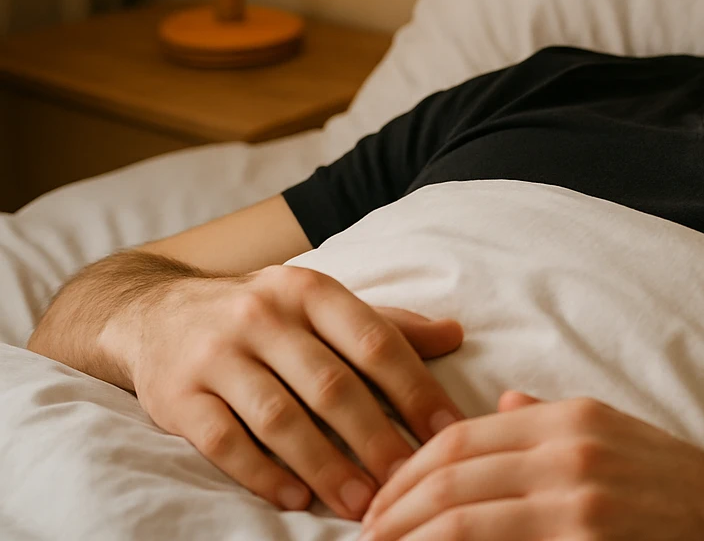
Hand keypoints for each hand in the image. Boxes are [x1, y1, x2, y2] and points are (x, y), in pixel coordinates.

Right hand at [117, 264, 465, 519]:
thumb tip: (456, 334)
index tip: (448, 432)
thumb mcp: (322, 305)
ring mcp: (216, 355)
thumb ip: (386, 325)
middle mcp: (262, 315)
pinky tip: (296, 499)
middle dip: (375, 438)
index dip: (415, 388)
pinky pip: (224, 442)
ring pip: (279, 418)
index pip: (374, 341)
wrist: (157, 314)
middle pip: (330, 385)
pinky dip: (262, 474)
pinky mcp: (176, 395)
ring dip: (326, 466)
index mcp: (309, 290)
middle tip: (408, 480)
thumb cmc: (265, 316)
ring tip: (362, 502)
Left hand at [359, 390, 703, 540]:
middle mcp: (570, 448)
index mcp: (572, 417)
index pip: (462, 433)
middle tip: (365, 536)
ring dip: (411, 537)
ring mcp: (578, 497)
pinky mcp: (585, 538)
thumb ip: (554, 421)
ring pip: (461, 515)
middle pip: (450, 471)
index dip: (409, 469)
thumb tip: (502, 404)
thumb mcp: (621, 437)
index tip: (382, 500)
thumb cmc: (681, 493)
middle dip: (394, 508)